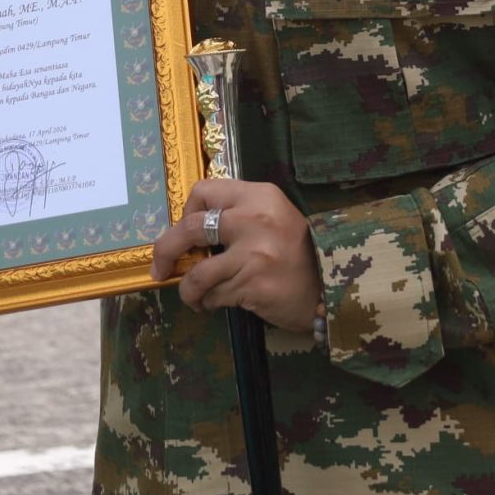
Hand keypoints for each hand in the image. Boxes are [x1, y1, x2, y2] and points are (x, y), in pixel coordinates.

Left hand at [150, 179, 321, 333]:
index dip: (186, 211)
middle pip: (190, 229)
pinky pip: (215, 296)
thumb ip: (239, 215)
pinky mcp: (252, 285)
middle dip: (166, 250)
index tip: (184, 229)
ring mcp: (253, 254)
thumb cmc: (298, 252)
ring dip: (189, 290)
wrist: (333, 286)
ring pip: (198, 273)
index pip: (204, 191)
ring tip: (194, 297)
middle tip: (160, 267)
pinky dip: (210, 303)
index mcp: (259, 196)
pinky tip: (218, 303)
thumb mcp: (273, 217)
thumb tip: (190, 230)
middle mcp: (254, 219)